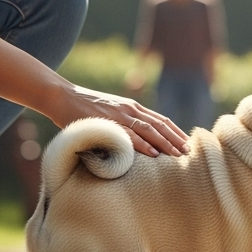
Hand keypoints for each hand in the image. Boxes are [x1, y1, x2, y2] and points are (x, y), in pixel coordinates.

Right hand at [48, 84, 188, 157]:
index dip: (175, 131)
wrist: (62, 96)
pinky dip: (143, 144)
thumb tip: (135, 141)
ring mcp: (120, 114)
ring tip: (178, 155)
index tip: (186, 143)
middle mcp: (130, 108)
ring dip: (166, 143)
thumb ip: (123, 123)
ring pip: (149, 130)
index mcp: (132, 107)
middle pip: (160, 125)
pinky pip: (129, 135)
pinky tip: (154, 153)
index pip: (160, 120)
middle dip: (176, 139)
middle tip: (188, 152)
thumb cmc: (84, 109)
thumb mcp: (109, 113)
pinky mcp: (108, 121)